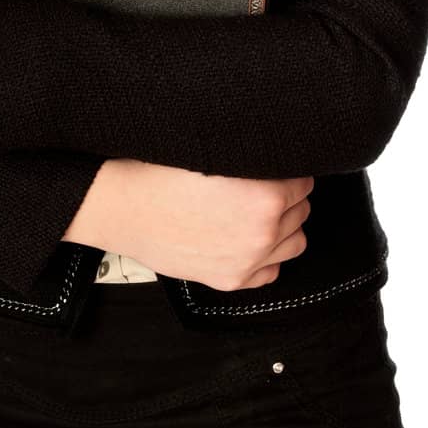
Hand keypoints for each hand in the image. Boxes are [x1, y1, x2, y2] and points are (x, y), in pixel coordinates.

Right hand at [63, 160, 311, 290]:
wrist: (123, 206)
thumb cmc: (161, 171)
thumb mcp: (217, 148)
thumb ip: (256, 154)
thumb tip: (279, 153)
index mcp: (266, 195)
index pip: (304, 180)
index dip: (286, 170)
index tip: (271, 168)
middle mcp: (263, 232)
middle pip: (301, 210)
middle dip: (284, 197)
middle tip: (256, 187)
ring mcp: (248, 260)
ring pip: (295, 241)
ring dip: (282, 227)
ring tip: (253, 213)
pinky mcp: (231, 279)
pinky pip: (272, 271)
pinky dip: (265, 256)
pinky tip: (244, 239)